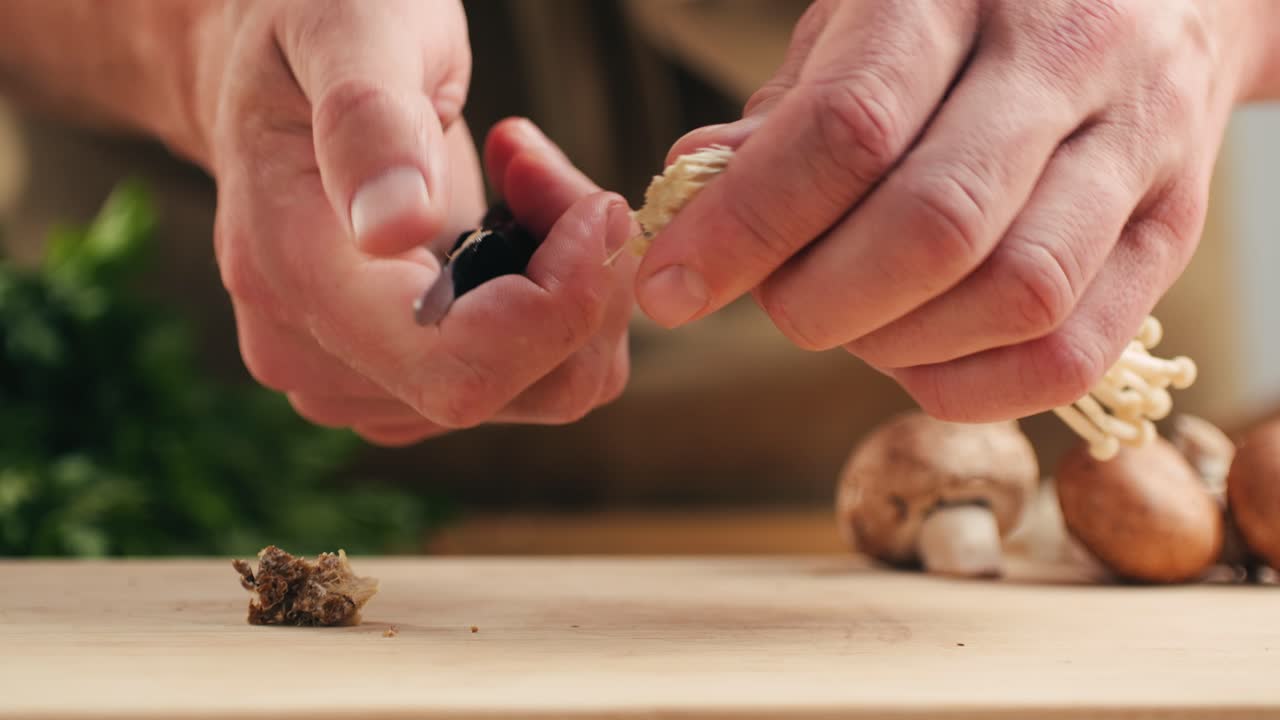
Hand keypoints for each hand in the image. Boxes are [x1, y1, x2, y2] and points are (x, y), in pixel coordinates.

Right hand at [192, 1, 634, 443]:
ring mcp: (359, 380)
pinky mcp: (403, 380)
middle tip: (547, 168)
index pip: (460, 367)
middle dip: (581, 284)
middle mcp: (317, 358)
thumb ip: (366, 122)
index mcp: (295, 278)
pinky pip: (530, 376)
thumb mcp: (347, 26)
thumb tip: (392, 229)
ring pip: (542, 390)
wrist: (278, 66)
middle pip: (518, 384)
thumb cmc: (318, 22)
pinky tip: (517, 221)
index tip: (594, 205)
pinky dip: (557, 303)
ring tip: (528, 180)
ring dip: (578, 289)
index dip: (559, 304)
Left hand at [635, 0, 1274, 421]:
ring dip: (900, 346)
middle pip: (934, 226)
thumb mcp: (865, 24)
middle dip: (821, 301)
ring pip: (1016, 294)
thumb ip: (784, 114)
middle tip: (778, 307)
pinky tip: (923, 362)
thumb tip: (689, 193)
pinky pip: (1076, 350)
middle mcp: (1064, 57)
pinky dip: (977, 388)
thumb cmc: (976, 15)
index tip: (671, 287)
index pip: (847, 129)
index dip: (745, 226)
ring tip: (855, 325)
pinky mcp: (1177, 226)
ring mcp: (1138, 143)